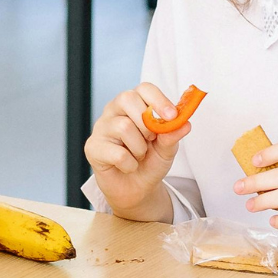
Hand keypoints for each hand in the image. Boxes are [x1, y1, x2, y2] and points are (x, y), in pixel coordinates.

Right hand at [83, 83, 188, 220]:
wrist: (137, 189)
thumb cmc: (150, 162)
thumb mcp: (167, 149)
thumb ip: (173, 135)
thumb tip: (185, 123)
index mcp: (134, 104)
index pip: (144, 89)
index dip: (159, 100)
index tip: (172, 116)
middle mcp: (115, 111)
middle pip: (127, 99)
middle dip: (146, 122)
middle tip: (152, 139)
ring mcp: (101, 127)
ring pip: (123, 126)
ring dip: (139, 148)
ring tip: (139, 155)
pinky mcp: (92, 147)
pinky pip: (116, 153)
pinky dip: (129, 164)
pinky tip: (127, 166)